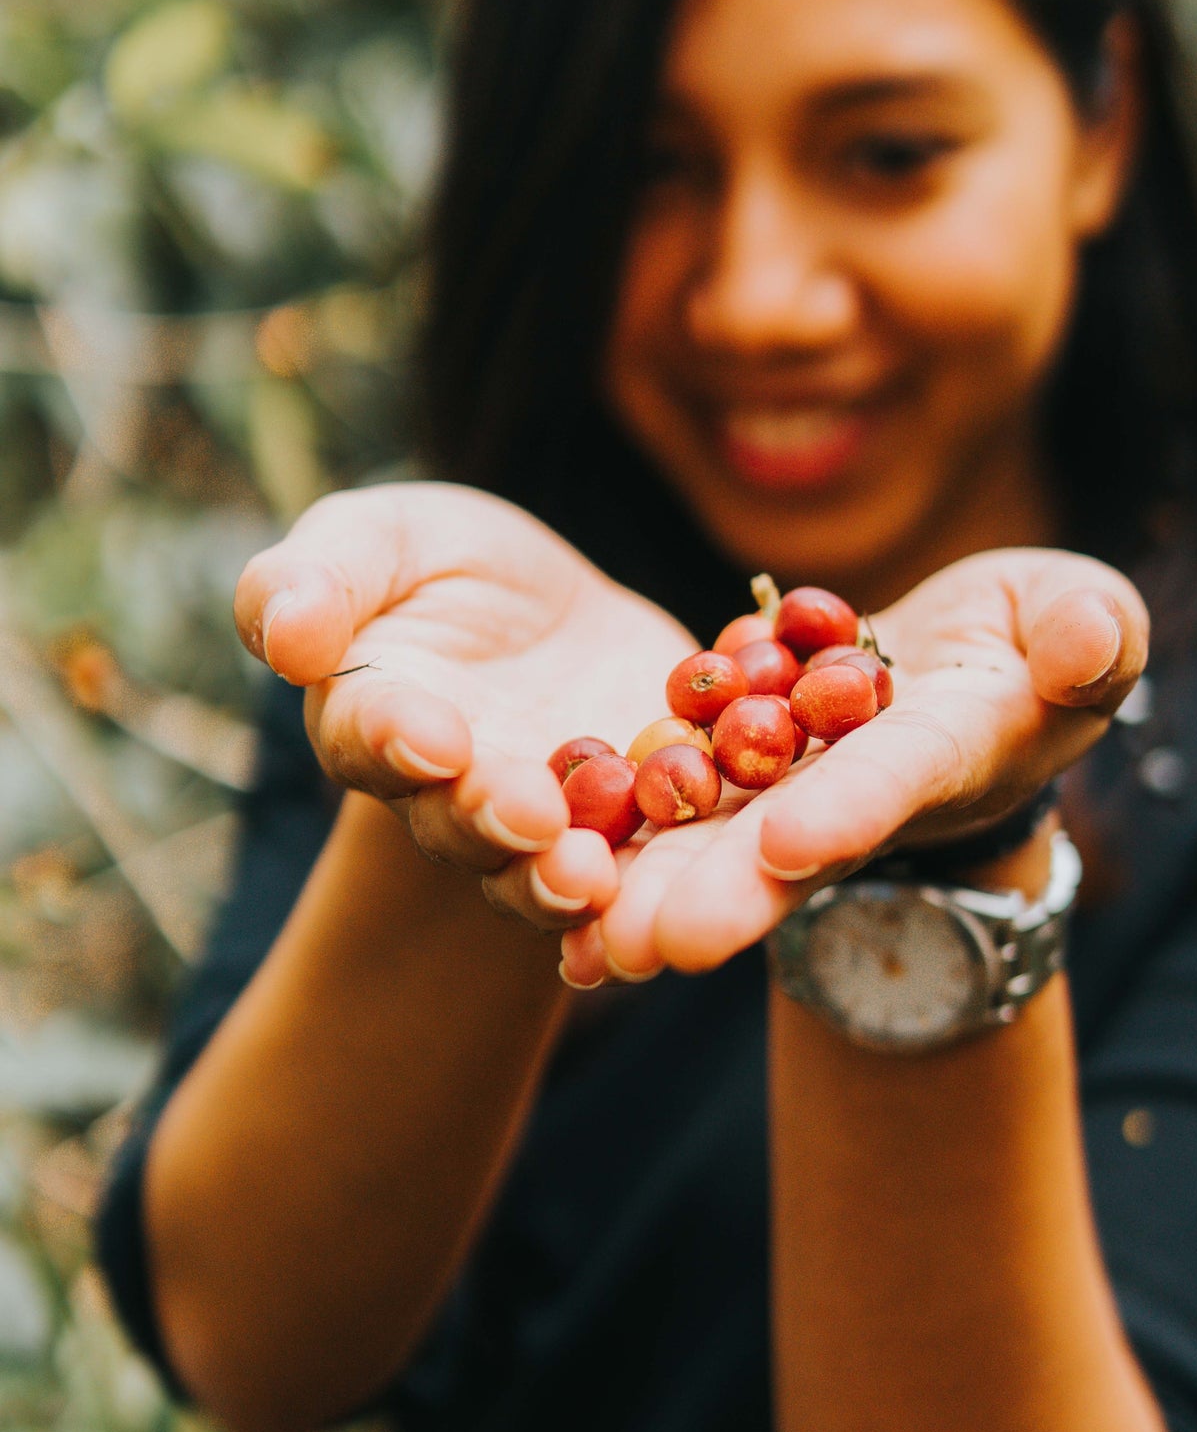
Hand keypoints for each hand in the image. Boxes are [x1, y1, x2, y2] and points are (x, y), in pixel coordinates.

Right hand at [233, 483, 696, 930]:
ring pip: (543, 870)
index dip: (397, 739)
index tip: (431, 736)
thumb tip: (282, 637)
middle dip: (493, 822)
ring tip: (590, 876)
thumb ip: (316, 578)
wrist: (553, 618)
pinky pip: (641, 869)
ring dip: (562, 880)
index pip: (373, 734)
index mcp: (375, 719)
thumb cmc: (440, 566)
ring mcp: (544, 827)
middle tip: (528, 817)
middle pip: (461, 823)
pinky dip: (654, 886)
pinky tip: (680, 893)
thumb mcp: (380, 538)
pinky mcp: (630, 833)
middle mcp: (451, 796)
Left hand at [562, 548, 1145, 983]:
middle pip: (786, 845)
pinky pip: (670, 801)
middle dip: (724, 895)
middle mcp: (859, 791)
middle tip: (649, 945)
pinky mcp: (734, 766)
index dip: (851, 811)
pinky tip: (540, 877)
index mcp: (950, 750)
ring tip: (582, 941)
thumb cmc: (1045, 638)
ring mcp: (791, 787)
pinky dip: (615, 840)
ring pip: (712, 839)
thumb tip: (1089, 646)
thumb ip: (1093, 634)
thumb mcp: (1084, 622)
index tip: (792, 842)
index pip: (897, 780)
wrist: (971, 668)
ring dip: (651, 890)